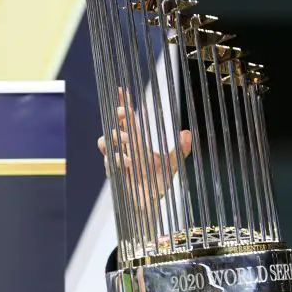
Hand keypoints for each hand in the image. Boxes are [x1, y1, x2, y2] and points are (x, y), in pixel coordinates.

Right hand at [96, 88, 191, 204]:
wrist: (151, 202)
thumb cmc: (159, 181)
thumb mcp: (173, 164)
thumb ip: (181, 150)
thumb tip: (187, 133)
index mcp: (136, 142)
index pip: (127, 119)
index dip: (123, 104)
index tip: (123, 89)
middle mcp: (124, 149)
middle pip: (113, 126)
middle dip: (117, 116)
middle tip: (124, 113)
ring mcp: (117, 160)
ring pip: (104, 142)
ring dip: (116, 137)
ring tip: (129, 140)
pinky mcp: (114, 173)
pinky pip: (110, 161)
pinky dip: (119, 159)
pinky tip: (131, 162)